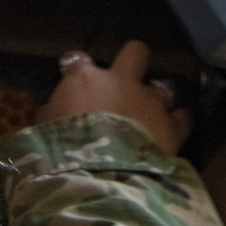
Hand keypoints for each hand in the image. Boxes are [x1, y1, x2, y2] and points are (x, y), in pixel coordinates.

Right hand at [33, 40, 191, 156]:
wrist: (100, 172)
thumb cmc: (62, 149)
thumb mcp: (42, 131)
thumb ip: (48, 116)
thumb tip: (45, 112)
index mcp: (83, 78)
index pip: (77, 59)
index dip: (78, 69)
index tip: (76, 81)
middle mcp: (120, 81)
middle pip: (134, 53)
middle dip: (133, 62)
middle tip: (128, 80)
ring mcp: (150, 101)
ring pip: (163, 86)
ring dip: (156, 99)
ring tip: (151, 114)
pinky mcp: (172, 126)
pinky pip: (182, 117)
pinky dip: (178, 123)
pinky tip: (173, 131)